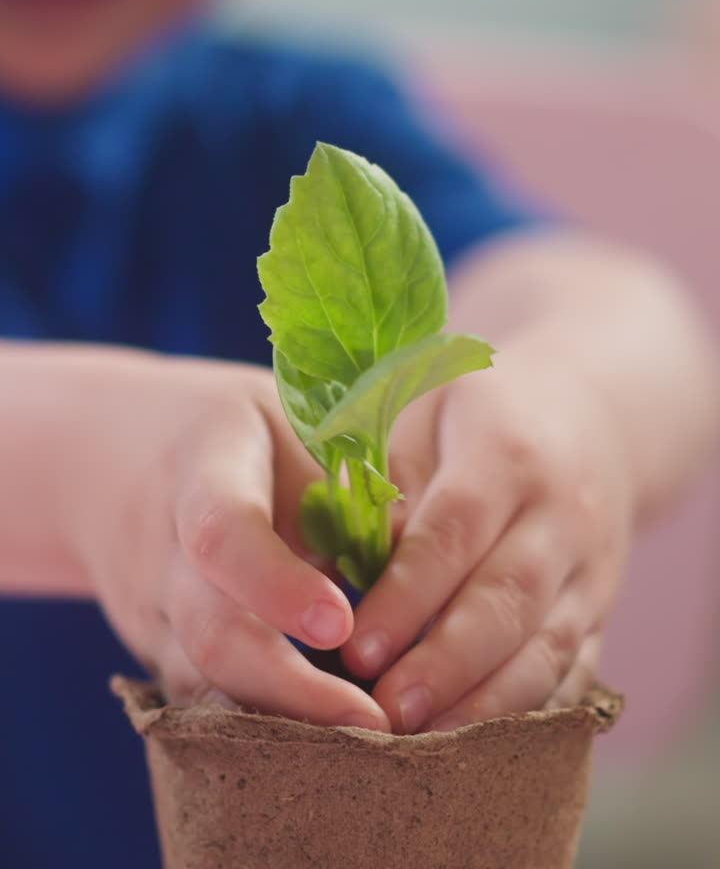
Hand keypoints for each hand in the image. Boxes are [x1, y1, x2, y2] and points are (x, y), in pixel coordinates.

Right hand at [60, 349, 389, 730]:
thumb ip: (346, 476)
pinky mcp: (163, 660)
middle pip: (211, 635)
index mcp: (200, 471)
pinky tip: (329, 753)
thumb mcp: (289, 421)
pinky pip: (205, 710)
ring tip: (367, 755)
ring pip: (203, 690)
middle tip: (374, 726)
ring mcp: (154, 617)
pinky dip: (262, 735)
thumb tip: (421, 542)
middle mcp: (164, 554)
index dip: (274, 584)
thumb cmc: (241, 435)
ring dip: (283, 729)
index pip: (222, 533)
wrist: (120, 460)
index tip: (339, 626)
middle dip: (291, 690)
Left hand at [341, 352, 632, 731]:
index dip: (408, 594)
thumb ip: (383, 476)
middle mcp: (562, 514)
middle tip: (386, 711)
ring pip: (546, 648)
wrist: (589, 419)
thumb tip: (338, 555)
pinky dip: (524, 713)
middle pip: (508, 600)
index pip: (457, 531)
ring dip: (483, 702)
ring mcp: (592, 569)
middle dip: (446, 664)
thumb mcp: (424, 406)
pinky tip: (473, 745)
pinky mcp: (601, 612)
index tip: (357, 647)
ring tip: (421, 746)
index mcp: (507, 453)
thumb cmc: (474, 412)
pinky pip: (571, 673)